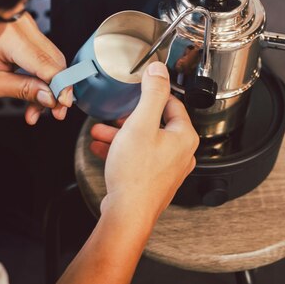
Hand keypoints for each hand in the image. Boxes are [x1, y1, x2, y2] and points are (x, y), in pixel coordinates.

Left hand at [0, 11, 72, 123]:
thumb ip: (23, 90)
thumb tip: (50, 97)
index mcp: (10, 36)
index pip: (47, 63)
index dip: (59, 86)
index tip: (62, 105)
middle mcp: (21, 24)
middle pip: (53, 59)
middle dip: (57, 88)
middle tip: (55, 113)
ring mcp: (24, 24)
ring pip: (50, 57)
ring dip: (49, 84)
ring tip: (38, 109)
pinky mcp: (24, 29)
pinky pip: (41, 52)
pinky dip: (42, 73)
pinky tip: (36, 94)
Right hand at [90, 62, 198, 222]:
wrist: (127, 213)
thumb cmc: (135, 174)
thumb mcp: (140, 123)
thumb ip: (151, 93)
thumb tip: (159, 70)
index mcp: (184, 136)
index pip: (172, 103)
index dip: (152, 94)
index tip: (137, 90)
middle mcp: (180, 153)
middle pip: (156, 123)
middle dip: (129, 117)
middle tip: (115, 115)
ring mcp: (168, 169)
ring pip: (144, 141)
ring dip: (121, 134)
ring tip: (101, 131)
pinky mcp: (154, 180)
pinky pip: (138, 158)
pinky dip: (121, 150)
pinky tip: (102, 149)